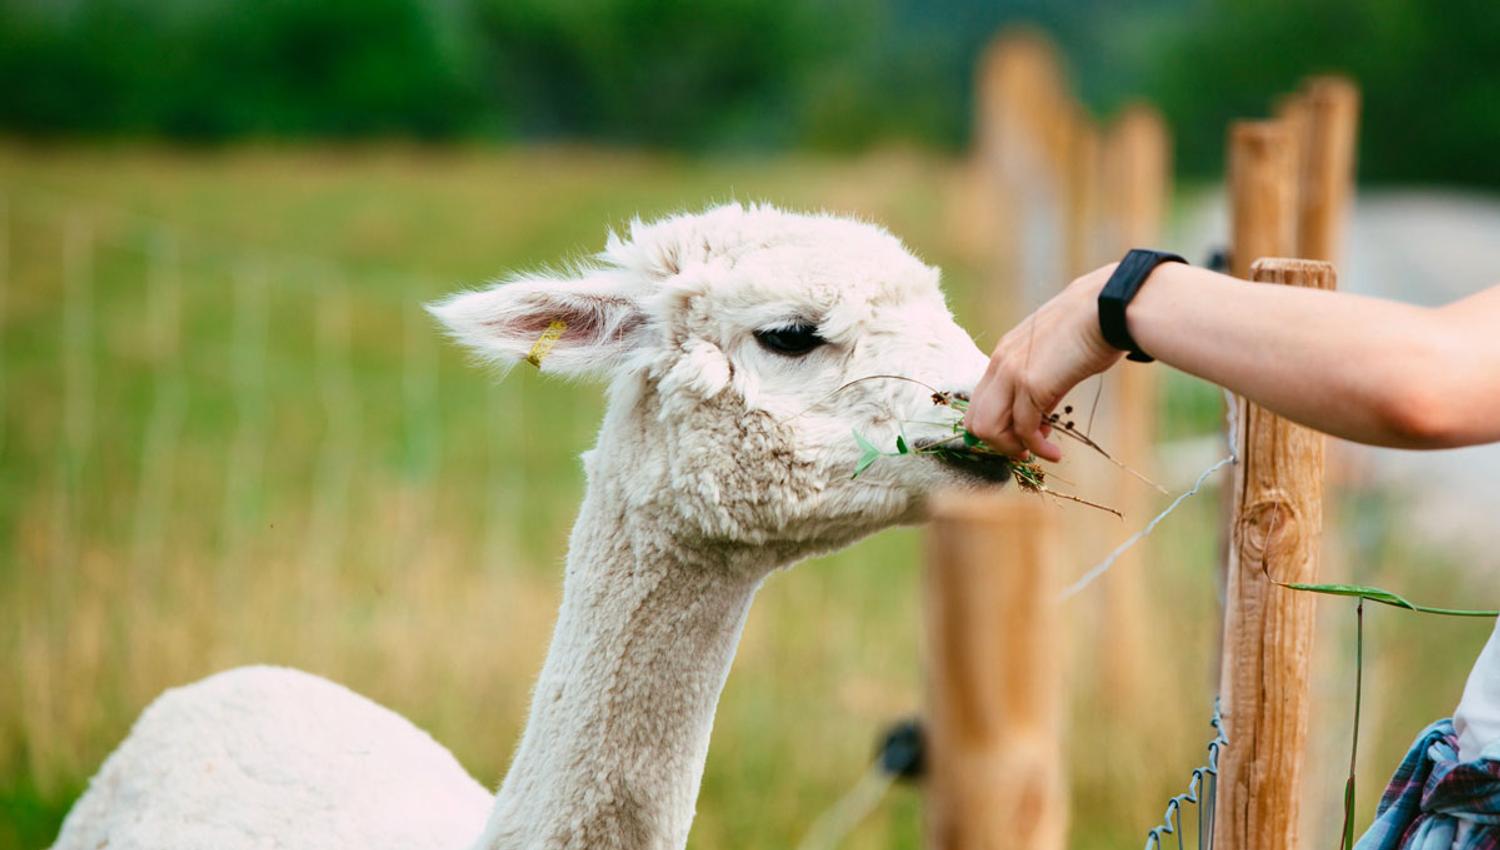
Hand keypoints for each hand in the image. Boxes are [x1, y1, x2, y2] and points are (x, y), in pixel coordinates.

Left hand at [964, 264, 1124, 460]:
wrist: (1107, 306)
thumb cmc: (1091, 327)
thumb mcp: (1054, 354)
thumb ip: (1040, 380)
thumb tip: (1041, 414)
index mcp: (1003, 353)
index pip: (979, 401)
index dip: (997, 426)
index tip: (1022, 435)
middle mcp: (1000, 363)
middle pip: (975, 420)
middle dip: (999, 443)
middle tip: (1025, 450)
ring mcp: (1012, 373)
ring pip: (989, 429)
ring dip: (1013, 449)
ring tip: (1041, 451)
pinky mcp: (1032, 384)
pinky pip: (1024, 430)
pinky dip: (1036, 448)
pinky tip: (1054, 453)